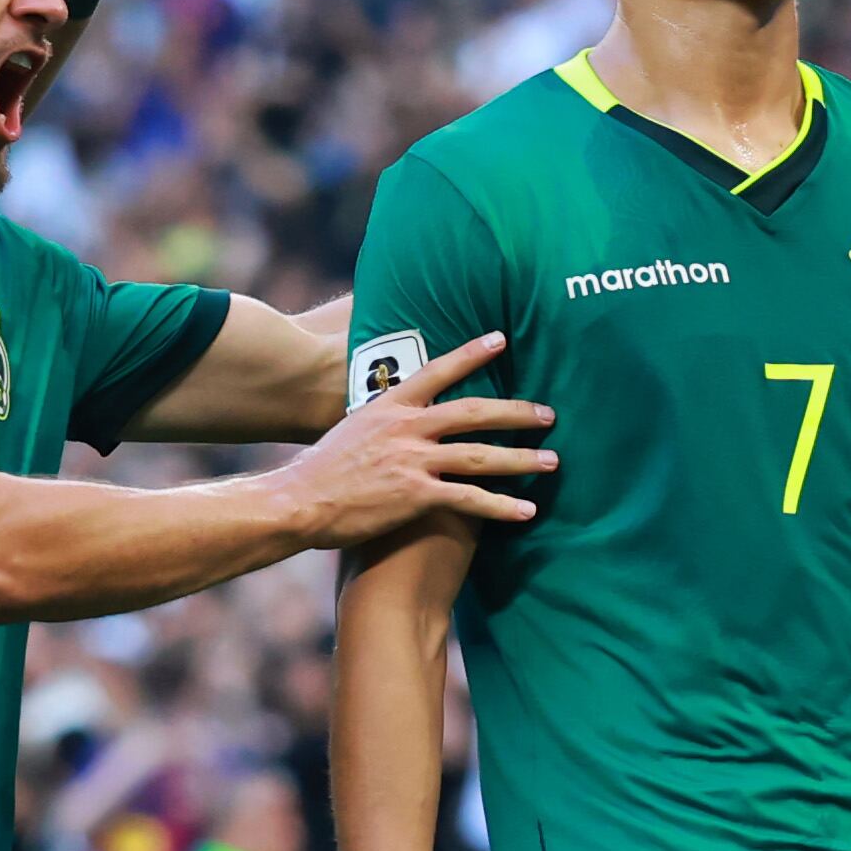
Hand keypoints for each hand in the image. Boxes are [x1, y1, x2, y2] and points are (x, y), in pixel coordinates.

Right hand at [269, 331, 550, 546]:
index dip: (471, 354)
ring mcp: (413, 461)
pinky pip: (470, 500)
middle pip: (474, 412)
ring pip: (481, 455)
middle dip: (517, 412)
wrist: (298, 502)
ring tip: (552, 461)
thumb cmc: (320, 472)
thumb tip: (396, 417)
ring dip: (521, 458)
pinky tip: (527, 511)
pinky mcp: (416, 496)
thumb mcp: (350, 430)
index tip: (500, 339)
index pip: (437, 370)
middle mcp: (406, 428)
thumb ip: (382, 421)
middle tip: (549, 414)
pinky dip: (502, 506)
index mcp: (389, 406)